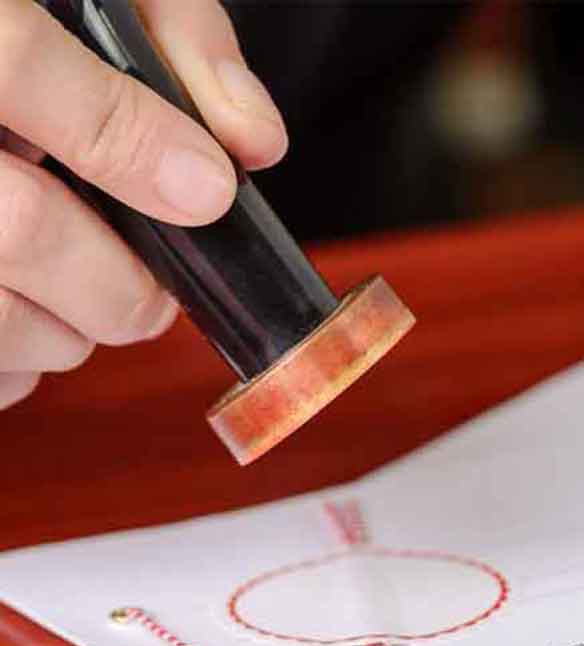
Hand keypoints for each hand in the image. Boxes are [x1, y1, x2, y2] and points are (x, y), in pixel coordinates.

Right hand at [0, 0, 287, 409]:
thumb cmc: (30, 44)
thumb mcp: (108, 4)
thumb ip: (179, 46)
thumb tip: (253, 143)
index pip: (12, 63)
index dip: (127, 140)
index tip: (209, 193)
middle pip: (22, 229)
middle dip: (123, 287)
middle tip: (151, 295)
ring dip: (69, 332)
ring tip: (73, 293)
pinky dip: (20, 365)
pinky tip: (23, 310)